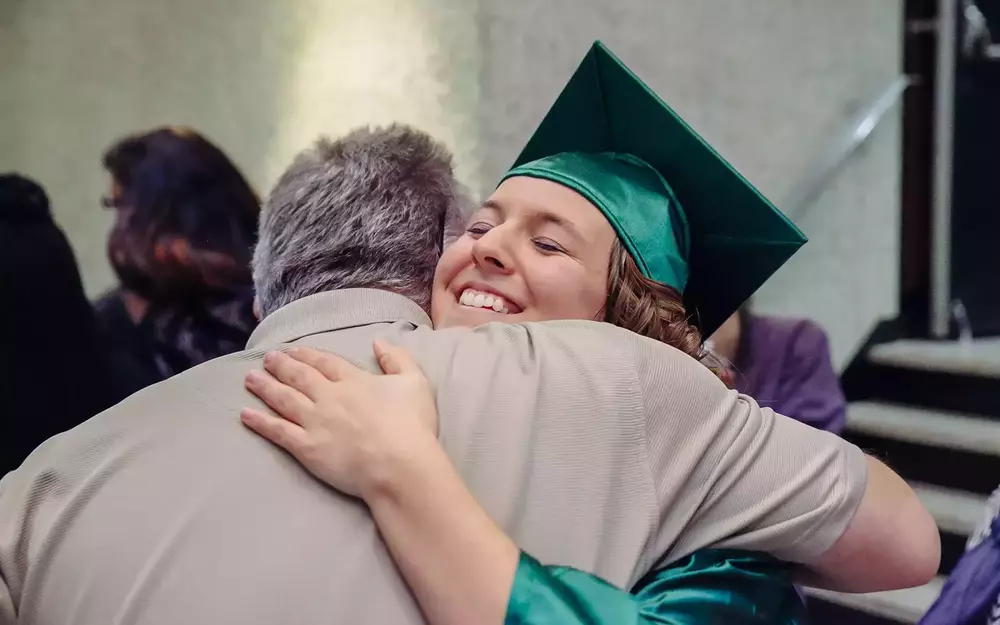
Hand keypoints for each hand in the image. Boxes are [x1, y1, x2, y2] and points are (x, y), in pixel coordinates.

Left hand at [241, 340, 439, 498]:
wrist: (399, 464)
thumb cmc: (412, 425)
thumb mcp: (414, 382)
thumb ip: (397, 359)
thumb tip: (378, 342)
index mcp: (354, 381)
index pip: (324, 362)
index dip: (307, 355)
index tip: (293, 350)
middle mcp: (329, 397)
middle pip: (299, 376)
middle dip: (281, 365)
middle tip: (266, 358)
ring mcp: (315, 422)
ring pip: (283, 399)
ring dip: (265, 387)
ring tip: (250, 379)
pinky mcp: (307, 448)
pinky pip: (278, 431)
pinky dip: (260, 422)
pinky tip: (245, 414)